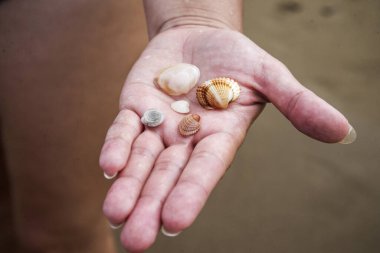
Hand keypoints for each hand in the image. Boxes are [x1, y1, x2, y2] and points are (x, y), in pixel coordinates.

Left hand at [99, 27, 352, 251]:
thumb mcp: (271, 77)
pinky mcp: (135, 106)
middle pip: (168, 176)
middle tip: (136, 241)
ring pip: (141, 160)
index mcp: (219, 138)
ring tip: (115, 214)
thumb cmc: (237, 59)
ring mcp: (158, 125)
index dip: (191, 193)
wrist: (200, 37)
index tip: (175, 223)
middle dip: (151, 205)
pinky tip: (109, 166)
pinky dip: (117, 145)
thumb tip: (342, 132)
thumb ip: (298, 103)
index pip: (205, 170)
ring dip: (128, 185)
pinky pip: (124, 129)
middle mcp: (186, 140)